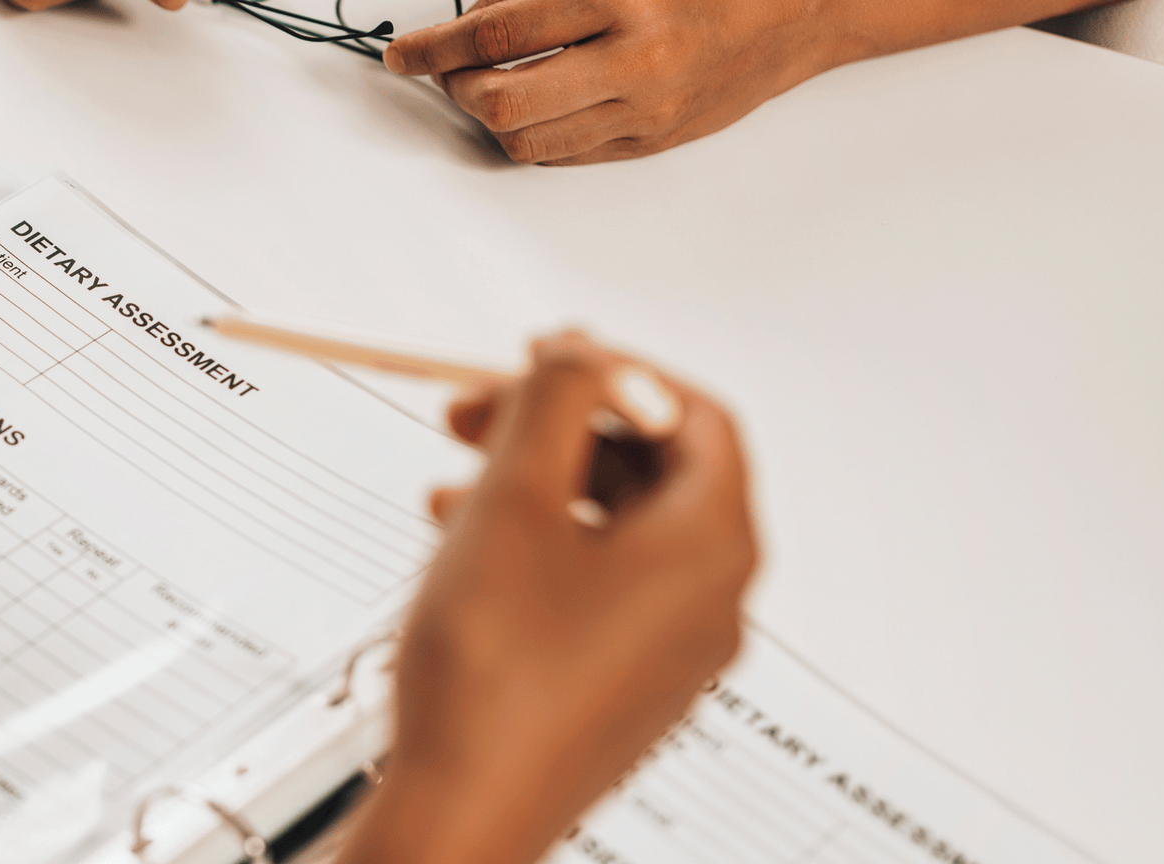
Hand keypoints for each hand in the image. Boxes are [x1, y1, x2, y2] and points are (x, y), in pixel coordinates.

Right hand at [342, 332, 756, 863]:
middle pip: (654, 469)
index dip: (615, 372)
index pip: (696, 416)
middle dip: (562, 425)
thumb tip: (582, 350)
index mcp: (709, 548)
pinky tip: (466, 546)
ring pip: (616, 528)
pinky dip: (539, 545)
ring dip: (539, 483)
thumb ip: (553, 402)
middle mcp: (709, 601)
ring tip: (454, 477)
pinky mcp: (624, 684)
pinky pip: (597, 585)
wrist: (462, 812)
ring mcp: (670, 650)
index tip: (545, 359)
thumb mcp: (513, 501)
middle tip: (481, 410)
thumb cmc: (492, 678)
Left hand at [383, 0, 827, 163]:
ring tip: (492, 88)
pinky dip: (533, 136)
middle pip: (505, 102)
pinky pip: (565, 157)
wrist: (786, 13)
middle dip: (458, 91)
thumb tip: (462, 28)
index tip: (404, 54)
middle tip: (448, 73)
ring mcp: (644, 112)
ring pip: (529, 143)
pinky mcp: (649, 145)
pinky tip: (535, 108)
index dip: (437, 48)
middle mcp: (635, 60)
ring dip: (491, 119)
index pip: (499, 32)